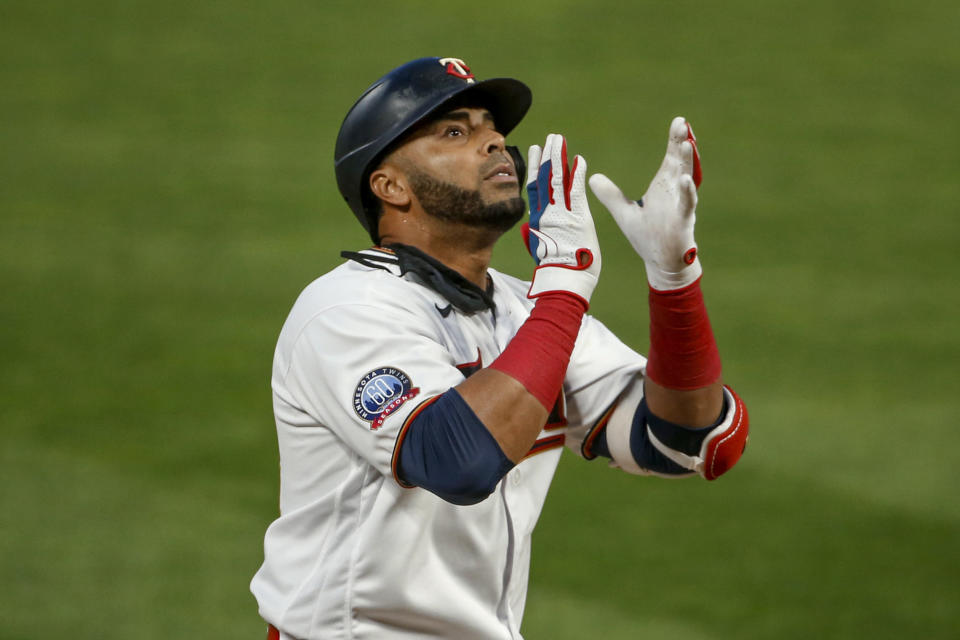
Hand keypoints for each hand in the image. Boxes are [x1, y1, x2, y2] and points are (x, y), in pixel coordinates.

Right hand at [523, 134, 600, 305]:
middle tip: (552, 137)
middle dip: (549, 156)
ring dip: (560, 158)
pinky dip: (576, 174)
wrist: (565, 281)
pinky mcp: (577, 217)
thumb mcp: (541, 250)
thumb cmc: (557, 271)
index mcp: (538, 220)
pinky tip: (579, 160)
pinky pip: (575, 191)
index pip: (536, 187)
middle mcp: (547, 213)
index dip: (536, 167)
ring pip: (558, 180)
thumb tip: (529, 230)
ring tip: (561, 140)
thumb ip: (536, 236)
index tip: (536, 150)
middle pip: (546, 178)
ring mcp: (561, 214)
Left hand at [589, 117, 702, 290]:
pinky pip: (687, 205)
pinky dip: (687, 193)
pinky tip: (685, 181)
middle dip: (682, 143)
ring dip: (686, 162)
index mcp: (663, 187)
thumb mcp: (624, 213)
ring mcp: (681, 206)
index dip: (674, 140)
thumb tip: (592, 177)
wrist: (662, 263)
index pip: (670, 159)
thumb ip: (611, 195)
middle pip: (680, 163)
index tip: (678, 121)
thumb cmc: (647, 237)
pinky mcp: (683, 221)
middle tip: (682, 123)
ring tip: (686, 143)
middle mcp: (675, 192)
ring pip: (687, 179)